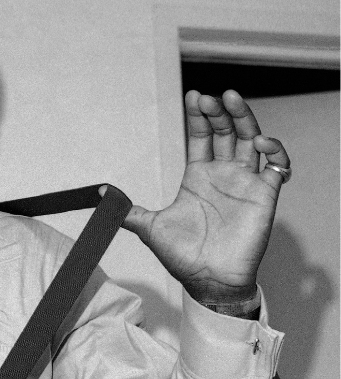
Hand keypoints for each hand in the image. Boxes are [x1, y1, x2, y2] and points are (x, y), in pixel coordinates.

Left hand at [121, 89, 290, 303]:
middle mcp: (223, 174)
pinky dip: (274, 149)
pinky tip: (260, 142)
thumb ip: (128, 210)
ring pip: (253, 139)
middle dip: (220, 111)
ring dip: (246, 118)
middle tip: (211, 97)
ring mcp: (246, 183)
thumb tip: (101, 195)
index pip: (201, 135)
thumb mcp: (149, 228)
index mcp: (198, 176)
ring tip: (232, 101)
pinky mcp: (265, 195)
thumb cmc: (183, 257)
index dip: (199, 115)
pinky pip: (278, 165)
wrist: (209, 282)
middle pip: (227, 131)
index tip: (194, 95)